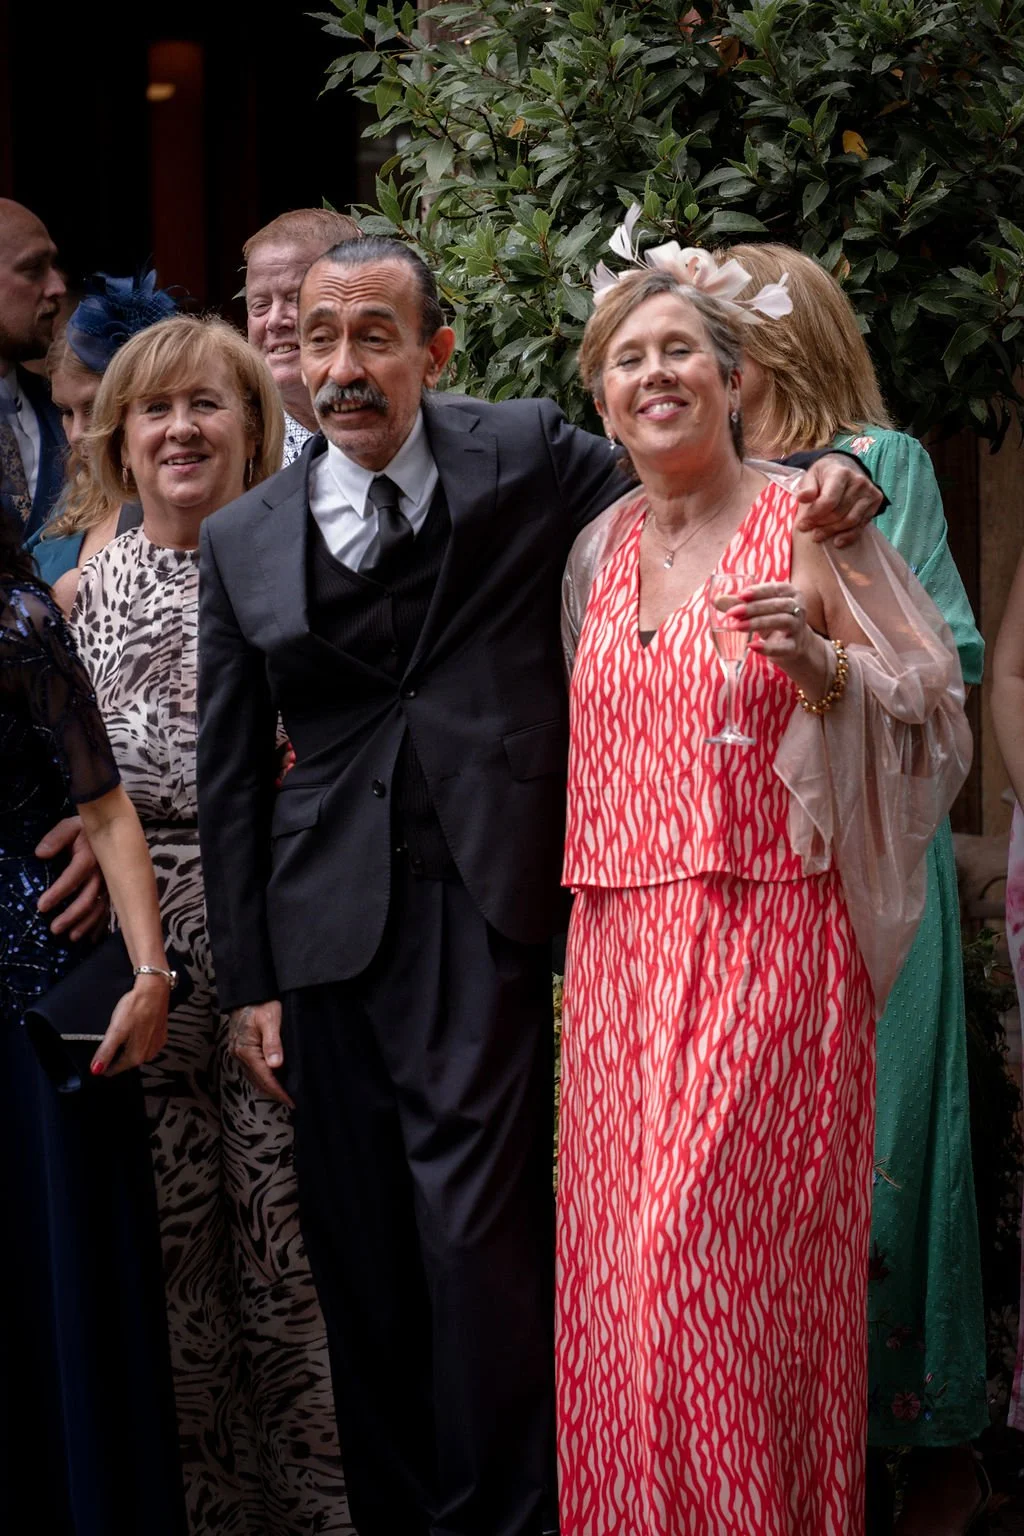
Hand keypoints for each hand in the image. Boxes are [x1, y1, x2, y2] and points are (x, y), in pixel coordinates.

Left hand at [35, 817, 109, 940]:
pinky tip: (91, 937)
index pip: (73, 877)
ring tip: (72, 937)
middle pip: (88, 898)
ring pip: (100, 907)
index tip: (42, 907)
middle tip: (54, 929)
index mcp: (91, 856)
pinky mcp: (114, 888)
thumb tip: (41, 853)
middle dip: (71, 916)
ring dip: (86, 924)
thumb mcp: (71, 825)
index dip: (58, 893)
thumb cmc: (87, 828)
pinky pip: (108, 909)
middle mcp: (103, 872)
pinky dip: (100, 924)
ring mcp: (110, 882)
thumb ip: (56, 838)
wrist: (115, 827)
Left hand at [91, 976, 168, 1077]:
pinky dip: (138, 1037)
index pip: (113, 1070)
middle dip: (117, 1051)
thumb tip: (96, 1069)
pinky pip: (144, 1043)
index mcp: (136, 1056)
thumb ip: (105, 1052)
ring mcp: (156, 1045)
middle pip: (124, 1061)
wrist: (154, 990)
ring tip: (126, 1027)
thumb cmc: (137, 1006)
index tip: (101, 1051)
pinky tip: (136, 1025)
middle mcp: (148, 1054)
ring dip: (127, 1044)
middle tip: (115, 1033)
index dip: (103, 1062)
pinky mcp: (160, 1036)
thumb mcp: (115, 1030)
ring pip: (134, 1052)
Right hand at [228, 1001, 293, 1107]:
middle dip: (275, 1093)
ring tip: (285, 1094)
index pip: (265, 1077)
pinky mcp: (241, 1050)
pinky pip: (252, 1070)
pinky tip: (274, 1079)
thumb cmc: (260, 1004)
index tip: (291, 1100)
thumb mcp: (271, 1020)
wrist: (248, 993)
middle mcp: (240, 1054)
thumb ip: (273, 1043)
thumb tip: (276, 1065)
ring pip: (255, 1077)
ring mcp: (239, 1053)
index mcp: (246, 1050)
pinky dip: (263, 1078)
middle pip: (258, 1081)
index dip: (278, 1090)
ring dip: (269, 1087)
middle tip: (291, 1101)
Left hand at [723, 582, 830, 695]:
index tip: (741, 595)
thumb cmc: (772, 620)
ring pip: (781, 621)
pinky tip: (751, 646)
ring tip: (737, 627)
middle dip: (753, 608)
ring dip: (758, 623)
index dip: (758, 591)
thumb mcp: (757, 610)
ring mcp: (798, 628)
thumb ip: (738, 603)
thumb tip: (716, 599)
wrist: (793, 644)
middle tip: (732, 613)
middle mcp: (798, 608)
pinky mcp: (794, 647)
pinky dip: (767, 647)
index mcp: (790, 593)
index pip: (775, 589)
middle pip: (778, 605)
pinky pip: (783, 647)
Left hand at [793, 454, 881, 547]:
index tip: (802, 524)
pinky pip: (862, 525)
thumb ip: (807, 488)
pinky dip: (849, 536)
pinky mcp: (876, 501)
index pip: (829, 501)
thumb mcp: (811, 476)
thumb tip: (802, 498)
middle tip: (807, 530)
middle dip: (820, 525)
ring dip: (832, 532)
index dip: (814, 515)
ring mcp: (869, 492)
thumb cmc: (824, 476)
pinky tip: (837, 542)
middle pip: (838, 513)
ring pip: (850, 521)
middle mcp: (858, 481)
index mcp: (841, 473)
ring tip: (818, 536)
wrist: (845, 468)